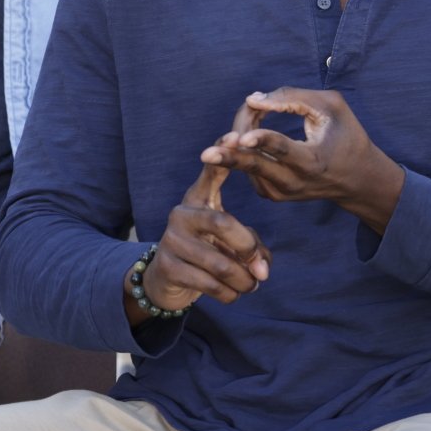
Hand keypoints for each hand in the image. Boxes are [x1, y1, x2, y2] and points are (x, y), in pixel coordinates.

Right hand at [140, 107, 271, 314]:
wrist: (167, 281)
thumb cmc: (208, 253)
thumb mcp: (230, 242)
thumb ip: (250, 246)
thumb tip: (261, 270)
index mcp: (198, 199)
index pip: (212, 172)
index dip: (223, 153)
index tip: (236, 136)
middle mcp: (182, 214)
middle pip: (223, 223)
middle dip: (248, 248)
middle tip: (262, 271)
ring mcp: (172, 240)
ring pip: (220, 263)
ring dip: (242, 281)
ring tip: (251, 286)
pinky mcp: (168, 266)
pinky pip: (209, 283)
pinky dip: (229, 293)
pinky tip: (233, 294)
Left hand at [199, 88, 405, 231]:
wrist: (356, 178)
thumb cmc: (345, 135)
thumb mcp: (330, 107)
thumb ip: (292, 98)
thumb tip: (252, 100)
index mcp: (313, 161)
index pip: (282, 149)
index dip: (262, 140)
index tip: (242, 138)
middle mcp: (293, 182)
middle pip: (255, 167)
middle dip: (230, 158)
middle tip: (206, 154)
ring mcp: (279, 192)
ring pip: (246, 162)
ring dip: (240, 134)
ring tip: (254, 112)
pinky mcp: (269, 194)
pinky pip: (247, 167)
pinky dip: (244, 145)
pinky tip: (253, 130)